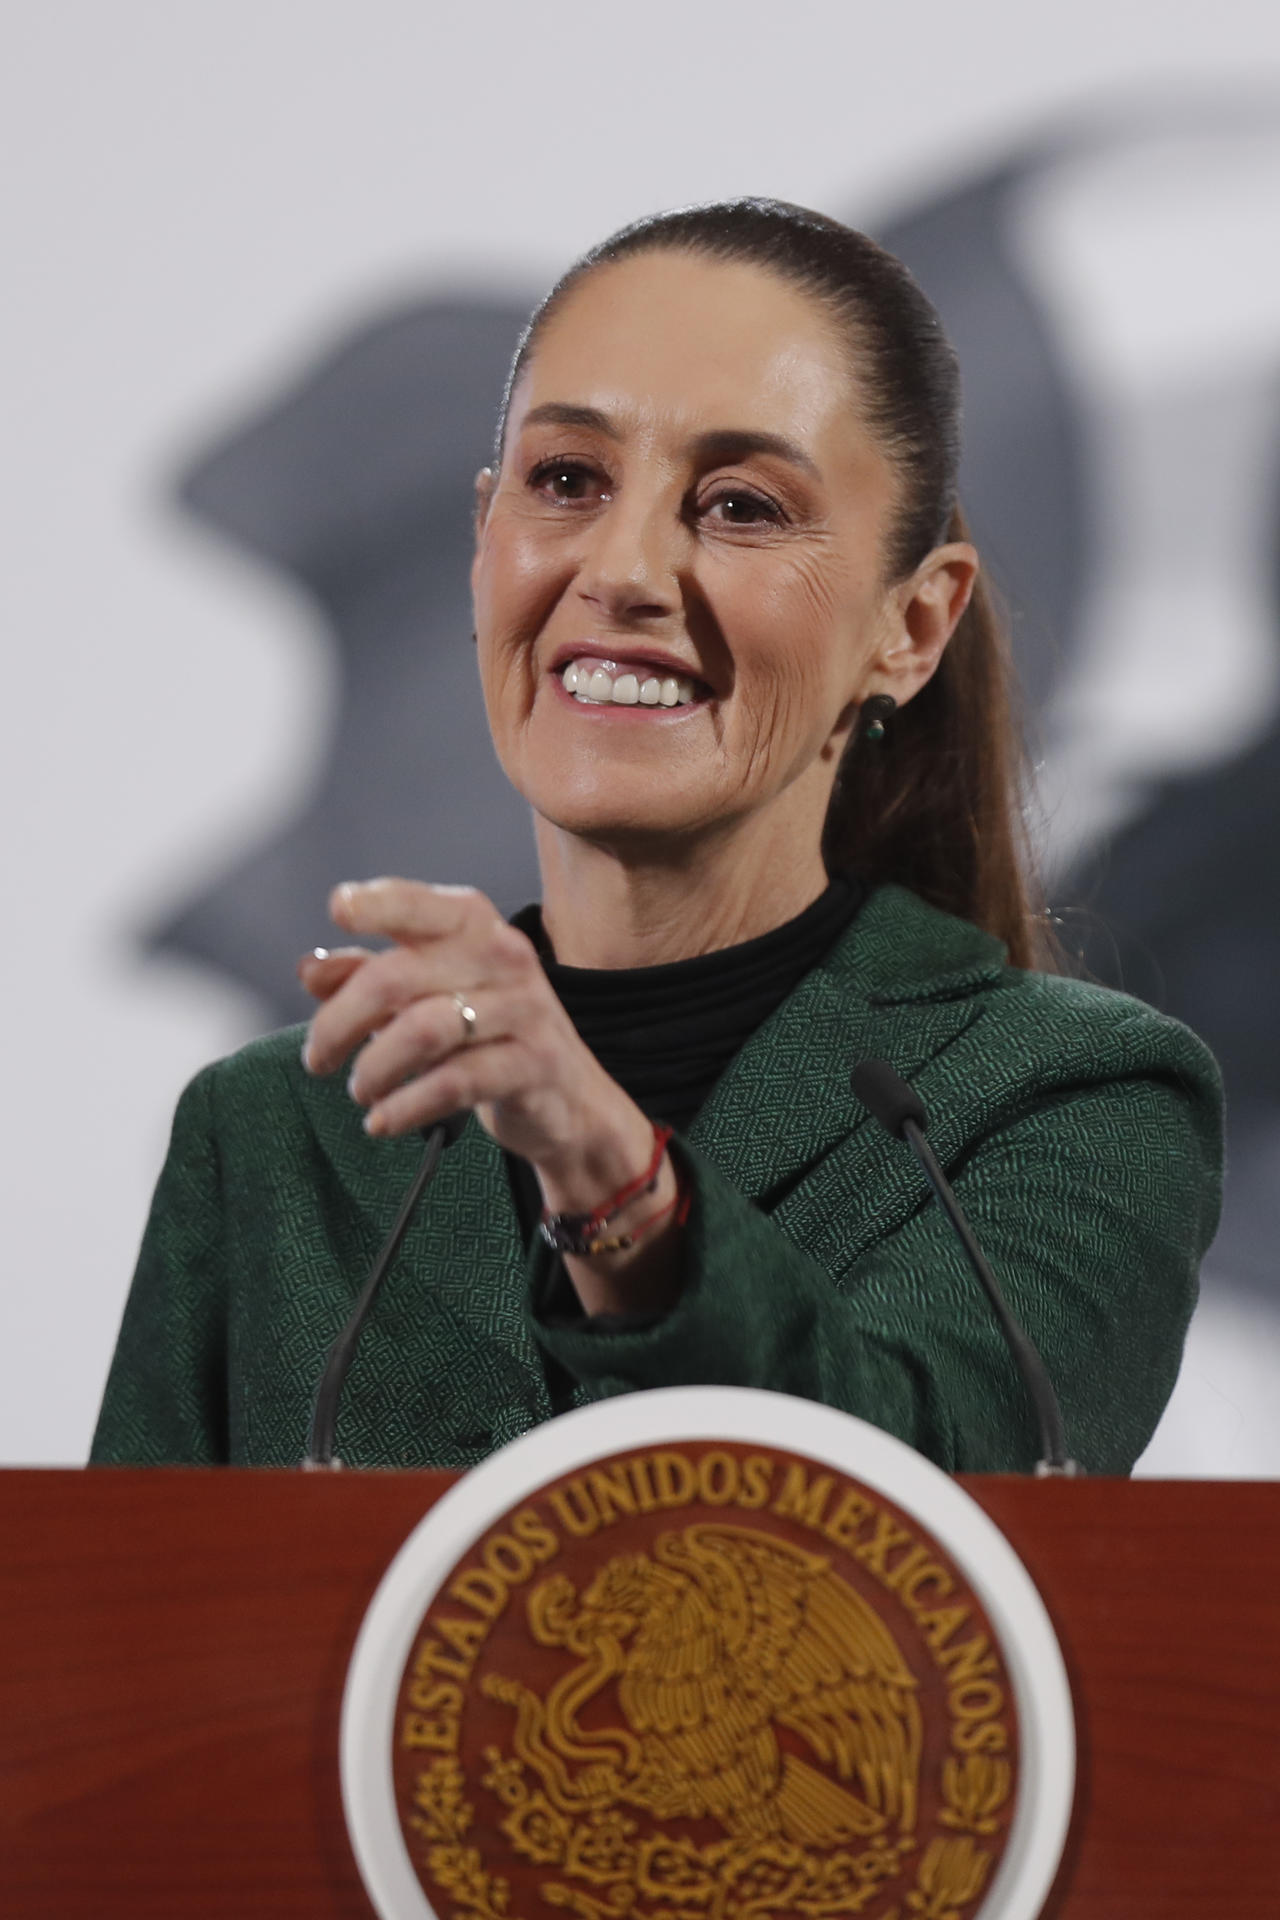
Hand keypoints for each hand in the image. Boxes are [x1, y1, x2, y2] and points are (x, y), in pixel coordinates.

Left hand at [298, 879, 665, 1226]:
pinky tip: (380, 1121)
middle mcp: (503, 957)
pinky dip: (406, 1105)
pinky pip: (455, 1082)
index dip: (376, 904)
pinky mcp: (533, 1065)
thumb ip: (368, 976)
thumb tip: (311, 969)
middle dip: (341, 1021)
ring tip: (359, 1089)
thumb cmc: (489, 1035)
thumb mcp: (428, 995)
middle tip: (318, 1056)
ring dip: (374, 1066)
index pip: (417, 904)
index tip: (338, 911)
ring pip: (425, 1030)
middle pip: (398, 977)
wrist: (570, 1099)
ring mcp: (523, 1010)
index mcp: (474, 926)